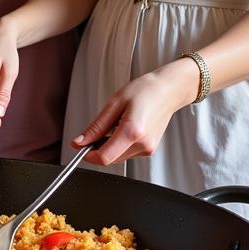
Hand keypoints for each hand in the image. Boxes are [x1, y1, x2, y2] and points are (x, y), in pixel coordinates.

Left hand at [70, 59, 196, 165]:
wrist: (169, 90)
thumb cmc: (144, 91)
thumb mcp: (114, 104)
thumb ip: (96, 127)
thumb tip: (79, 142)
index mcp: (133, 131)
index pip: (104, 157)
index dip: (88, 155)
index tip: (79, 146)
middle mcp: (143, 145)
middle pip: (110, 159)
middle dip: (97, 148)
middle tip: (96, 129)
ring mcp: (148, 149)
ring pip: (117, 157)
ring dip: (108, 146)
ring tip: (115, 123)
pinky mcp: (149, 150)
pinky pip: (126, 152)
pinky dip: (118, 144)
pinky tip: (123, 127)